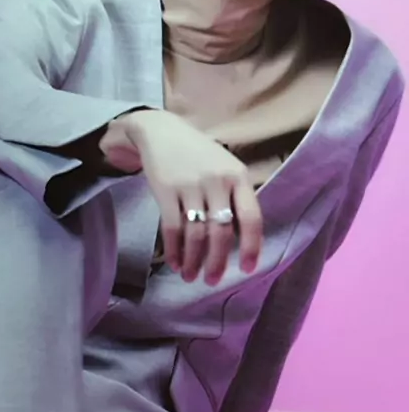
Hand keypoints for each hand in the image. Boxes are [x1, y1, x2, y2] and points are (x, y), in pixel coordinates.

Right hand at [106, 110, 262, 285]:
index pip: (251, 217)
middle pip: (221, 232)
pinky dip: (174, 250)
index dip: (251, 246)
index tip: (247, 268)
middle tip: (212, 280)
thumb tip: (242, 241)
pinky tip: (175, 263)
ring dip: (194, 260)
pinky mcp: (166, 190)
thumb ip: (235, 198)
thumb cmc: (198, 155)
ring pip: (196, 234)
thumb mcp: (225, 168)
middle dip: (217, 262)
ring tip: (191, 276)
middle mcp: (217, 181)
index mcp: (238, 177)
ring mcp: (191, 185)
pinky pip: (172, 228)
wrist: (160, 131)